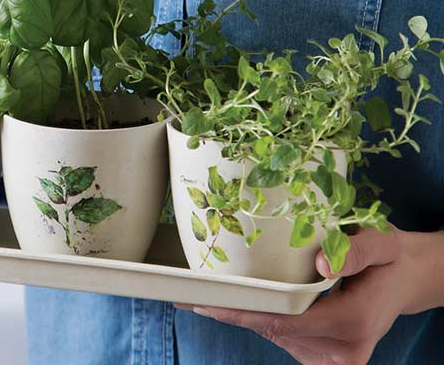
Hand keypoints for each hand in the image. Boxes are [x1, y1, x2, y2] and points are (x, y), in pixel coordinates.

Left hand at [176, 226, 443, 364]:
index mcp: (355, 322)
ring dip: (245, 315)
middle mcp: (342, 350)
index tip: (208, 302)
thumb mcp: (383, 243)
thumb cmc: (390, 258)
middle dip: (235, 312)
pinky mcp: (323, 358)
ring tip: (208, 296)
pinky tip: (241, 302)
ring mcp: (332, 359)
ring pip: (275, 335)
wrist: (405, 280)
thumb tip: (322, 263)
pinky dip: (260, 318)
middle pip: (274, 329)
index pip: (287, 319)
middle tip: (191, 297)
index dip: (246, 310)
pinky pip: (282, 336)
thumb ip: (355, 250)